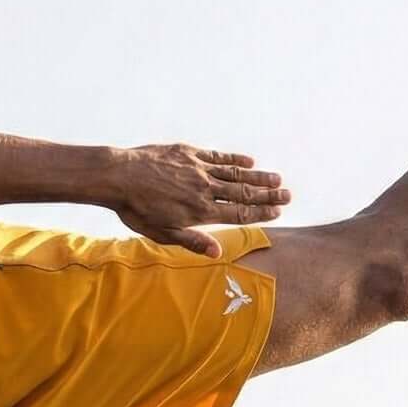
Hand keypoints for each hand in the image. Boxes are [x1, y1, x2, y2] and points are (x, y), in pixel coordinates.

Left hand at [108, 144, 290, 256]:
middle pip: (243, 193)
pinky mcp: (188, 153)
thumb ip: (192, 241)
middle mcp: (204, 189)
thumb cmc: (137, 209)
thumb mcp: (162, 233)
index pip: (239, 213)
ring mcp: (198, 169)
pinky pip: (217, 156)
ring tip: (277, 178)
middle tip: (288, 195)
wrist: (119, 176)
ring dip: (258, 177)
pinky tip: (249, 161)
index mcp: (200, 211)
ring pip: (235, 173)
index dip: (261, 213)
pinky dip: (235, 159)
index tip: (278, 211)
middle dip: (267, 195)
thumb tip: (217, 252)